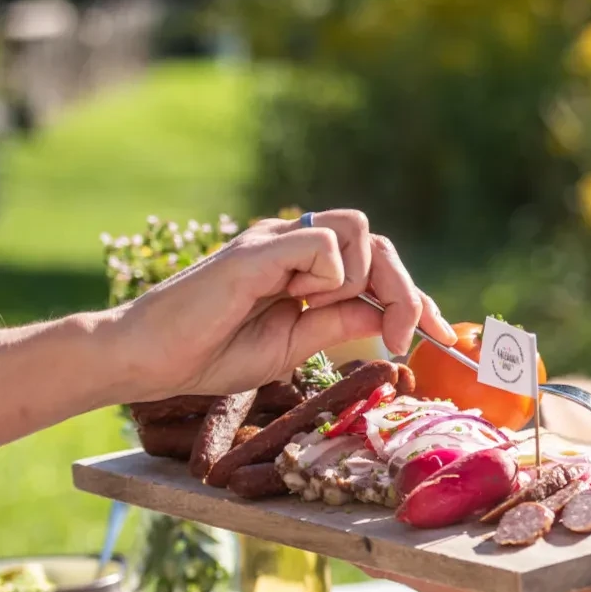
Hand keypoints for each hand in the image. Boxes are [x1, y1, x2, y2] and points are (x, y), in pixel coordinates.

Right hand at [114, 210, 453, 398]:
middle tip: (401, 336)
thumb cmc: (212, 354)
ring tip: (325, 314)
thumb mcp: (295, 344)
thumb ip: (339, 323)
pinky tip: (303, 300)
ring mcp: (275, 242)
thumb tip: (387, 316)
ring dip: (362, 279)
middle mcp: (293, 245)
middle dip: (404, 289)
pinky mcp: (257, 250)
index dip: (413, 295)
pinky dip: (331, 276)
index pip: (376, 263)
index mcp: (304, 267)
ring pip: (359, 230)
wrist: (151, 361)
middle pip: (378, 243)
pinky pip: (323, 243)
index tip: (438, 331)